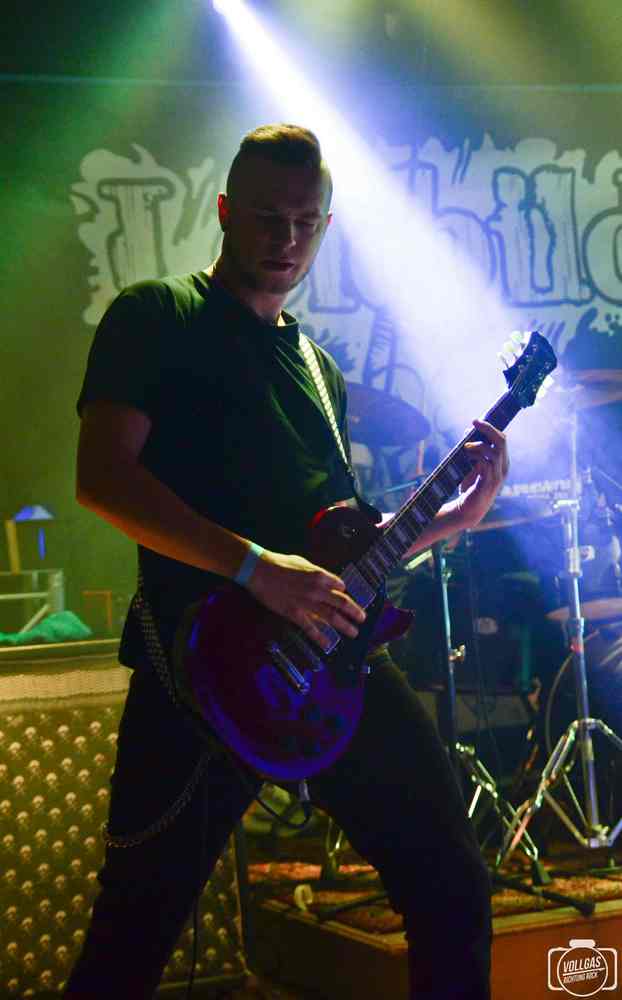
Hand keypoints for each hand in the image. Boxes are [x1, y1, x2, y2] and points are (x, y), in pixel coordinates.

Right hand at [246, 550, 365, 648]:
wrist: (260, 570)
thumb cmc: (280, 563)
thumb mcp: (302, 562)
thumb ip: (315, 572)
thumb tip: (324, 579)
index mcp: (320, 575)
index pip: (340, 586)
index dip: (343, 591)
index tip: (344, 596)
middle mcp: (318, 590)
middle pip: (342, 603)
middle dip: (355, 612)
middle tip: (362, 618)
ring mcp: (307, 603)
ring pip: (332, 617)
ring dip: (345, 626)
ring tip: (354, 632)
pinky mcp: (295, 613)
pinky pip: (311, 628)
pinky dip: (321, 637)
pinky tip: (329, 644)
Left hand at [457, 419, 508, 528]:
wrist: (468, 509)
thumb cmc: (470, 486)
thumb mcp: (471, 465)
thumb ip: (471, 449)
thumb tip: (467, 431)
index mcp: (502, 461)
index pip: (502, 439)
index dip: (490, 428)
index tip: (475, 421)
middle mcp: (503, 467)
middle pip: (501, 441)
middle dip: (488, 429)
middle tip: (474, 423)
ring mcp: (497, 476)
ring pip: (494, 452)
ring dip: (478, 446)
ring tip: (465, 447)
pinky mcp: (488, 484)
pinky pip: (485, 464)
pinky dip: (475, 457)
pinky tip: (466, 457)